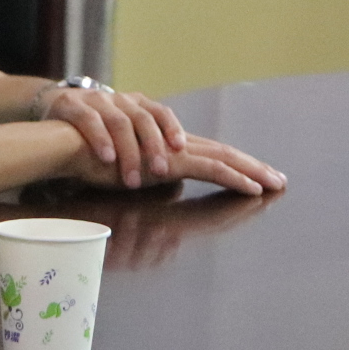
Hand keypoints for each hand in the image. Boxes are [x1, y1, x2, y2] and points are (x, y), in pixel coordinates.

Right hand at [45, 88, 189, 189]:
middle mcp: (119, 99)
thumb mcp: (126, 129)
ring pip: (118, 123)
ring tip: (133, 180)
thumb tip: (188, 160)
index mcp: (137, 104)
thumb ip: (150, 141)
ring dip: (128, 152)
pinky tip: (107, 158)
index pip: (160, 112)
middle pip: (142, 119)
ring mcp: (96, 101)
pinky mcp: (71, 105)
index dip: (172, 128)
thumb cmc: (99, 127)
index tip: (181, 148)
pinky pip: (88, 121)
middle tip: (161, 172)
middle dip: (153, 146)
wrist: (55, 107)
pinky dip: (100, 139)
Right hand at [65, 128, 285, 196]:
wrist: (67, 137)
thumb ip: (156, 179)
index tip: (269, 180)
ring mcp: (161, 142)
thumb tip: (169, 212)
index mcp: (171, 146)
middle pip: (220, 151)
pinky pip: (187, 161)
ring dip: (231, 173)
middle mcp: (170, 140)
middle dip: (252, 167)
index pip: (215, 154)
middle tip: (281, 181)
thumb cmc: (97, 156)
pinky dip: (209, 169)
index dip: (243, 166)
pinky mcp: (150, 148)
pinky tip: (226, 178)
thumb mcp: (135, 171)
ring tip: (255, 187)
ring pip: (209, 154)